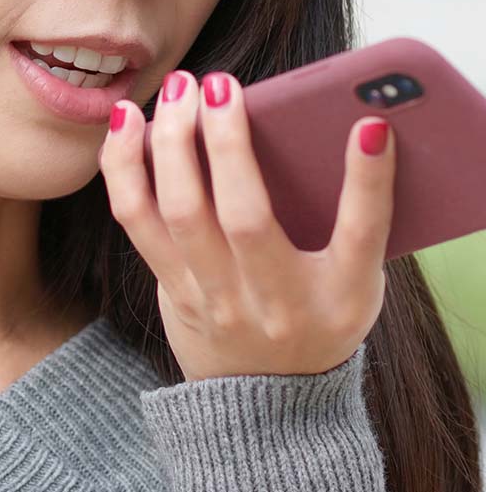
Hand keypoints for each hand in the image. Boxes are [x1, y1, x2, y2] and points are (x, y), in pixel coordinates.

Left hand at [99, 71, 394, 381]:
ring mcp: (213, 298)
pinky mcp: (169, 289)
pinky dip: (124, 168)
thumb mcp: (353, 282)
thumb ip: (348, 218)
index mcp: (338, 297)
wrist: (267, 408)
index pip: (359, 237)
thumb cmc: (317, 318)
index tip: (368, 127)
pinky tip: (125, 124)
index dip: (367, 183)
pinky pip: (135, 221)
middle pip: (243, 216)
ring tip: (171, 92)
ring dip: (167, 144)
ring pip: (175, 214)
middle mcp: (273, 302)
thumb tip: (346, 129)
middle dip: (228, 142)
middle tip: (219, 83)